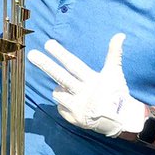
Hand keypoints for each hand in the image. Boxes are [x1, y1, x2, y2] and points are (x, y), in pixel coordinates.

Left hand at [28, 33, 146, 137]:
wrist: (122, 120)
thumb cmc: (116, 92)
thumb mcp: (114, 72)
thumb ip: (114, 54)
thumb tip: (120, 35)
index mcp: (93, 80)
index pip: (73, 64)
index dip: (61, 54)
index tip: (48, 43)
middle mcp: (84, 93)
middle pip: (61, 77)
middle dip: (46, 65)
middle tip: (32, 54)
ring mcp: (78, 107)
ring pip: (57, 93)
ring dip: (60, 89)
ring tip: (72, 90)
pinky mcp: (74, 119)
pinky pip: (60, 107)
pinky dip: (64, 103)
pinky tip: (75, 103)